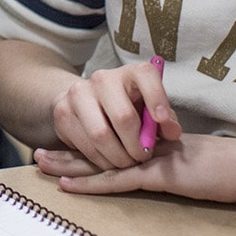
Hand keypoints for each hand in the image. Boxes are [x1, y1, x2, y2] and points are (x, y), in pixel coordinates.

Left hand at [34, 133, 235, 203]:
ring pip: (100, 162)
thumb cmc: (221, 167)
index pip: (109, 141)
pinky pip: (117, 181)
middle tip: (37, 154)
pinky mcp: (156, 175)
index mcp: (148, 141)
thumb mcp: (187, 161)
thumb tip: (150, 164)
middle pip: (97, 147)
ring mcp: (148, 159)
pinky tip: (70, 185)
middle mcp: (143, 146)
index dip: (83, 143)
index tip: (59, 145)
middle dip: (66, 151)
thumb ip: (166, 159)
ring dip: (70, 164)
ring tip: (42, 164)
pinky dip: (91, 183)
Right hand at [48, 58, 180, 169]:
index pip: (146, 76)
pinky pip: (84, 145)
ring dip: (118, 158)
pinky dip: (101, 161)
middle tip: (143, 159)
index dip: (157, 98)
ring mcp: (78, 93)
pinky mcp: (62, 112)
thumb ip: (166, 121)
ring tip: (127, 163)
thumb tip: (172, 132)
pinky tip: (109, 161)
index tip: (163, 121)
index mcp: (130, 73)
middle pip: (123, 116)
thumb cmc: (129, 107)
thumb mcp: (149, 110)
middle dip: (136, 146)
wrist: (86, 102)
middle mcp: (103, 78)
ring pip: (100, 135)